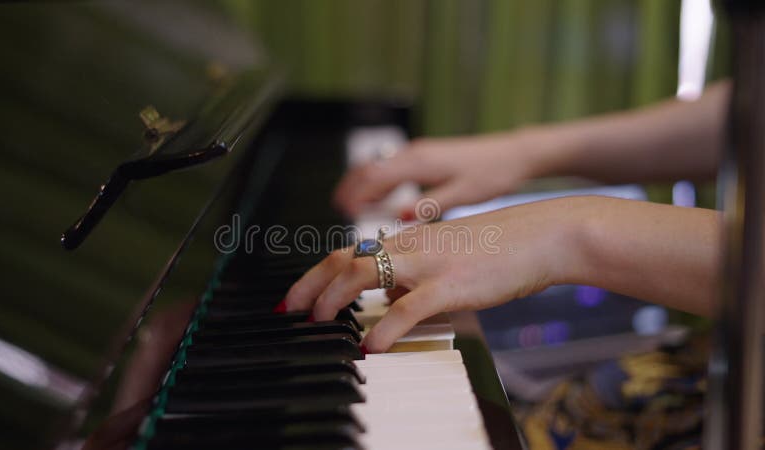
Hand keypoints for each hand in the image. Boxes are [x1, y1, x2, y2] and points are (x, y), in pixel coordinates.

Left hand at [284, 197, 586, 352]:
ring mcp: (431, 263)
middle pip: (346, 260)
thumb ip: (417, 278)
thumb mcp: (449, 258)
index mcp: (410, 241)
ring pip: (367, 274)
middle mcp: (412, 247)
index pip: (350, 253)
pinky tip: (372, 346)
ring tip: (318, 323)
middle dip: (311, 286)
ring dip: (335, 300)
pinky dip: (386, 327)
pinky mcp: (454, 283)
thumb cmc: (501, 248)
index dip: (317, 275)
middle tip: (290, 310)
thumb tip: (393, 302)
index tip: (295, 297)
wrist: (544, 235)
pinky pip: (410, 307)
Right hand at [333, 131, 543, 217]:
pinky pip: (390, 168)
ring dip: (361, 185)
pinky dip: (377, 183)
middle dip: (349, 188)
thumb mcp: (463, 194)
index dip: (355, 195)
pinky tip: (378, 200)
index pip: (374, 176)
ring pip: (377, 166)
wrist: (514, 154)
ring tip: (348, 208)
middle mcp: (414, 153)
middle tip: (336, 212)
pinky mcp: (424, 157)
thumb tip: (398, 217)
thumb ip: (429, 206)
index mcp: (419, 162)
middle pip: (368, 168)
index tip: (343, 214)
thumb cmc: (493, 173)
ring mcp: (418, 153)